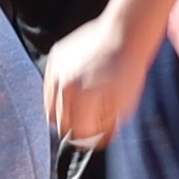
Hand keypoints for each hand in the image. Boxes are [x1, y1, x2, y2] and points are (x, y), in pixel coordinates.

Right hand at [40, 13, 147, 150]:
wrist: (123, 34)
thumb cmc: (128, 71)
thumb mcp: (125, 105)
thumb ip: (107, 128)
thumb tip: (94, 143)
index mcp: (83, 101)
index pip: (78, 135)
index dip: (88, 139)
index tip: (94, 137)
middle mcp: (65, 87)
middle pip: (60, 124)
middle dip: (74, 127)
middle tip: (87, 122)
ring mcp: (56, 72)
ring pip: (50, 108)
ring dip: (63, 113)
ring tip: (80, 108)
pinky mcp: (54, 60)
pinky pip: (50, 87)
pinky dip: (59, 93)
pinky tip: (75, 90)